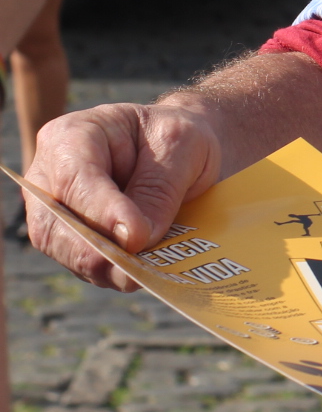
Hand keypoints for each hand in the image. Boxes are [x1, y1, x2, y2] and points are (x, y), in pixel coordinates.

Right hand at [27, 103, 220, 290]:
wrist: (180, 146)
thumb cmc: (177, 136)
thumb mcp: (180, 145)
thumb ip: (158, 188)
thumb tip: (133, 240)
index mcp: (72, 135)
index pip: (75, 179)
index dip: (102, 212)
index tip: (135, 237)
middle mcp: (51, 175)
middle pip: (57, 224)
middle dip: (96, 252)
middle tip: (134, 271)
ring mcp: (56, 211)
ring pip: (65, 251)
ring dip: (104, 268)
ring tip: (140, 276)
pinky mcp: (72, 239)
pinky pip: (83, 263)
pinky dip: (111, 272)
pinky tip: (139, 275)